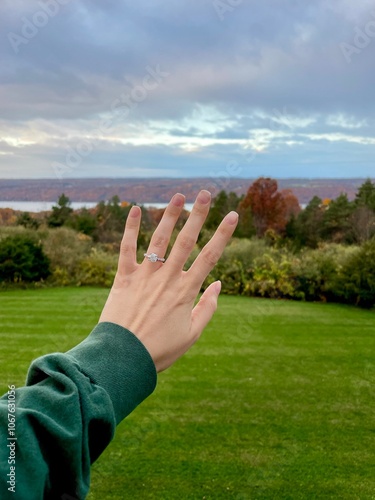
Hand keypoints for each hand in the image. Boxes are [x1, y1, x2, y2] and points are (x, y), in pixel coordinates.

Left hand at [99, 190, 237, 371]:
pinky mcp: (124, 277)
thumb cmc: (160, 349)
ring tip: (178, 196)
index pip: (210, 256)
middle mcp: (167, 278)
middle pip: (186, 241)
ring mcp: (144, 275)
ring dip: (169, 216)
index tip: (233, 215)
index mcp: (186, 291)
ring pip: (159, 239)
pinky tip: (136, 209)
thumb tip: (218, 283)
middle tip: (205, 194)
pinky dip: (131, 228)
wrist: (123, 358)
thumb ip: (207, 307)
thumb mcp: (192, 334)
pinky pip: (127, 248)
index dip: (223, 234)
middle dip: (198, 215)